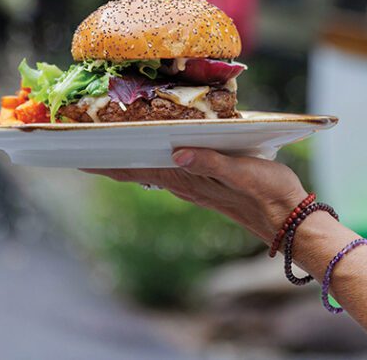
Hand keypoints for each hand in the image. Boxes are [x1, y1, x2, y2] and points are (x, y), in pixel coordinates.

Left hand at [82, 149, 307, 243]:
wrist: (290, 221)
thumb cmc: (270, 194)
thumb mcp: (245, 171)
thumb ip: (212, 161)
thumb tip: (177, 152)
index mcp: (188, 179)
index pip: (135, 170)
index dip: (105, 163)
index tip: (75, 155)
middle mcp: (183, 183)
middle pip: (134, 170)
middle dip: (106, 159)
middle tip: (76, 145)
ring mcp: (192, 185)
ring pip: (147, 170)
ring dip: (123, 160)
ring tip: (100, 146)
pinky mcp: (205, 183)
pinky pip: (165, 170)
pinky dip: (146, 160)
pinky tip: (144, 152)